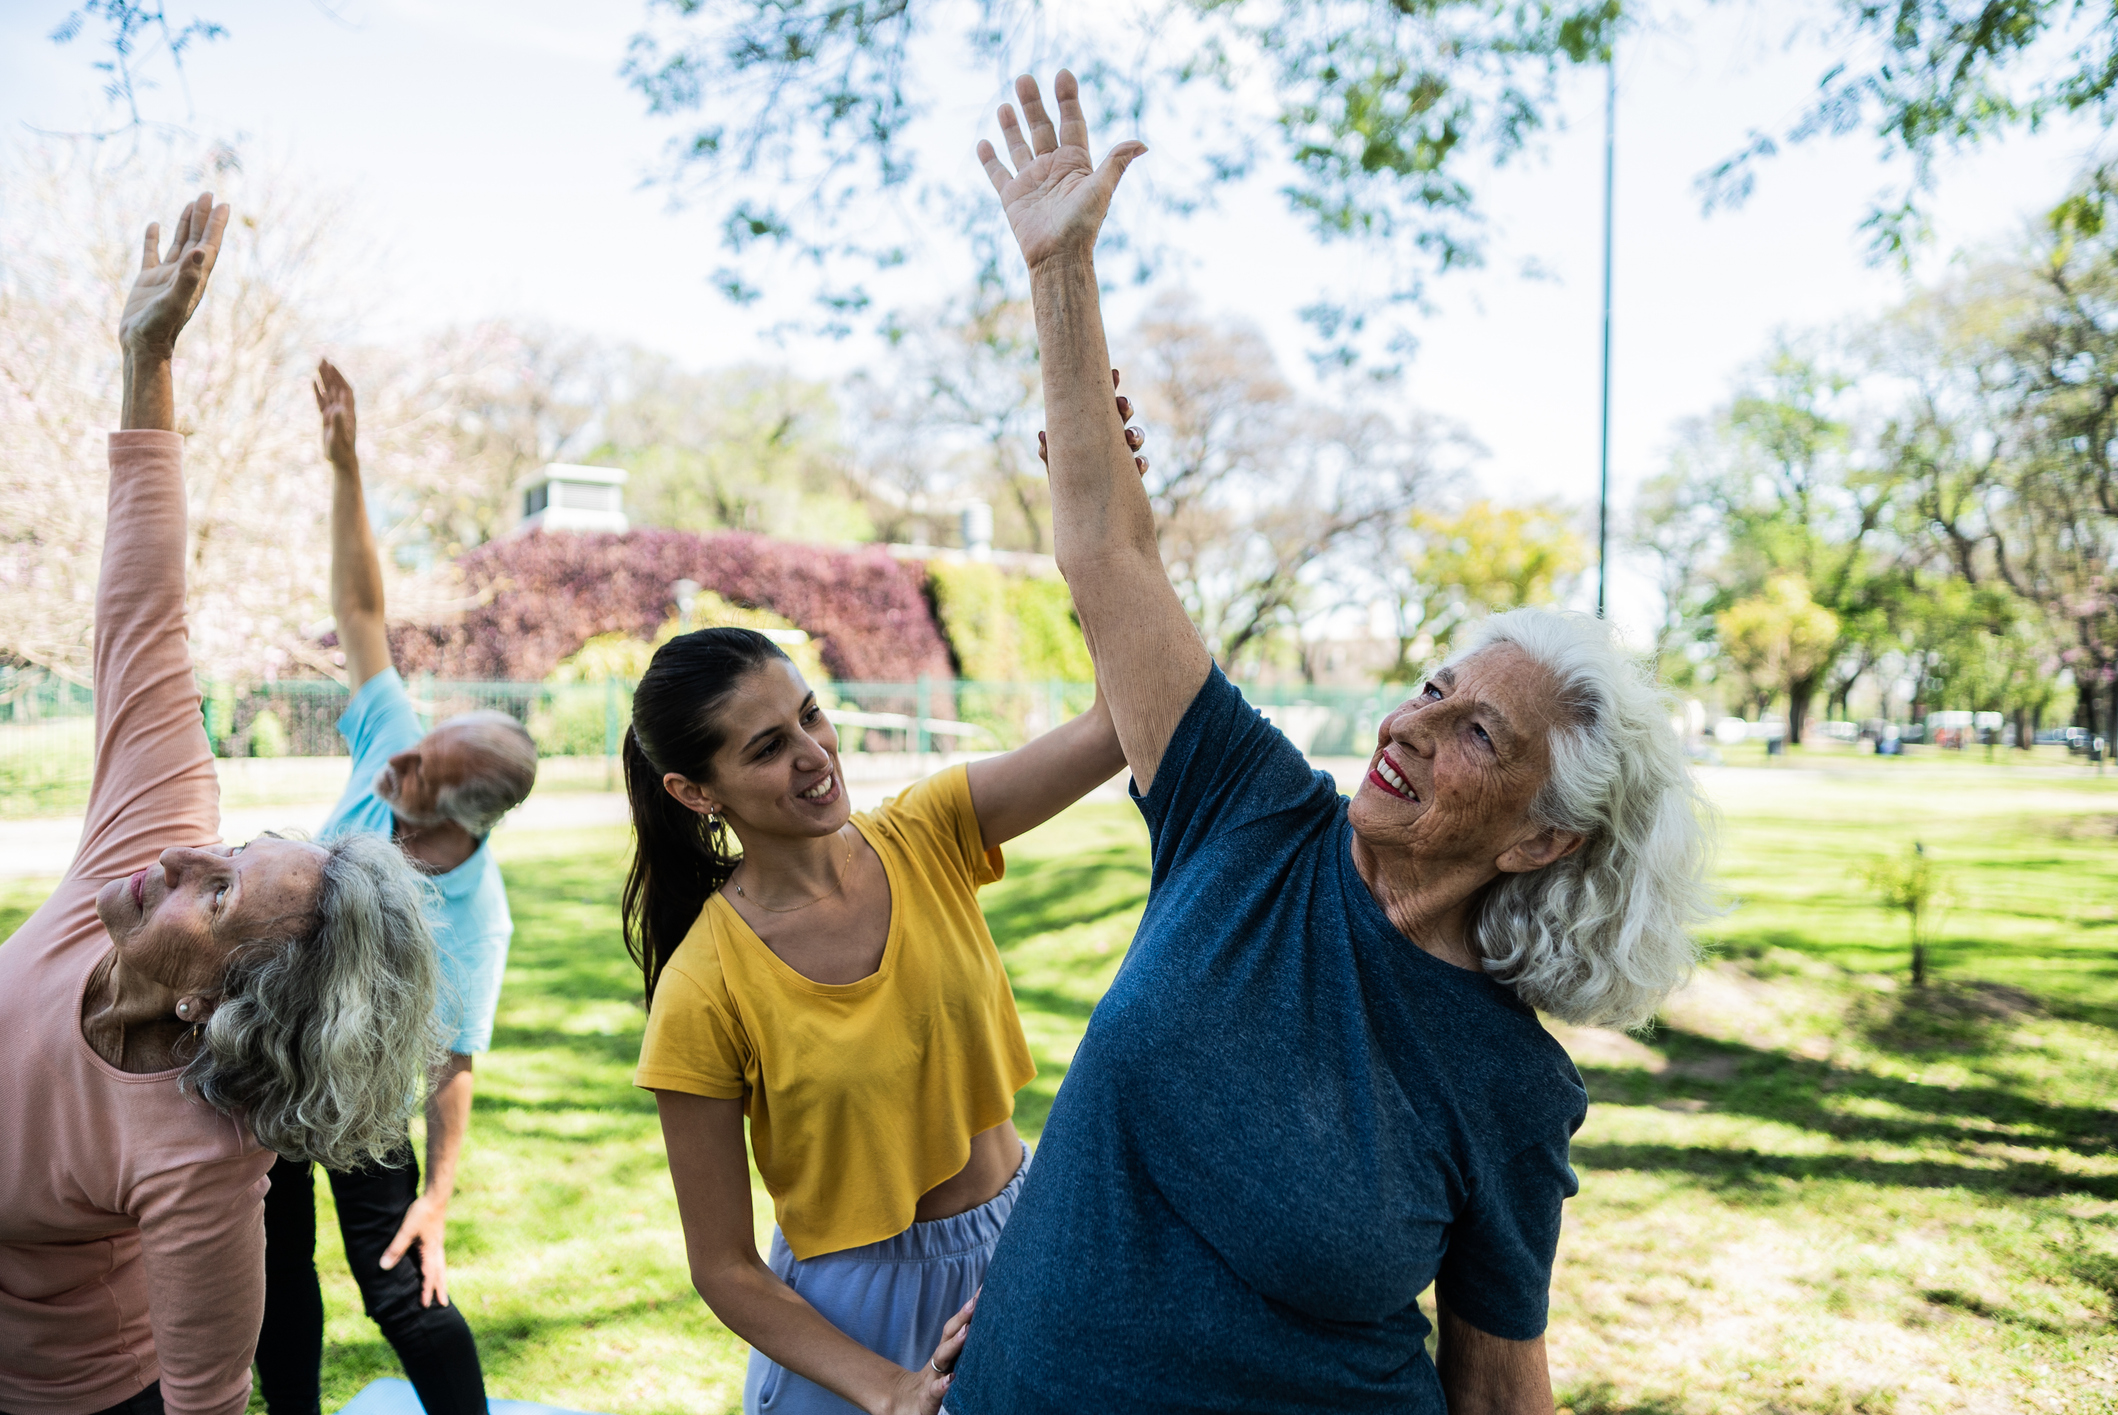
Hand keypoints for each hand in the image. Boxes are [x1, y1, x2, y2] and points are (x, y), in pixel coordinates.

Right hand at [119, 193, 228, 359]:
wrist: (142, 346)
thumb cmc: (159, 328)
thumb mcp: (174, 302)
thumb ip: (188, 278)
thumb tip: (201, 251)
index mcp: (195, 278)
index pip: (208, 246)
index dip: (216, 225)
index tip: (224, 204)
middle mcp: (184, 275)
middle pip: (197, 239)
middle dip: (203, 218)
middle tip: (208, 193)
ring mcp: (166, 278)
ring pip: (179, 244)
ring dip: (185, 224)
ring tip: (191, 203)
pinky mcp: (147, 282)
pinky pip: (152, 254)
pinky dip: (154, 238)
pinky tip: (155, 225)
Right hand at [313, 358, 358, 468]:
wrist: (341, 460)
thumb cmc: (342, 450)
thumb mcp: (339, 437)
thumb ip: (338, 423)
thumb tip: (337, 409)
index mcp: (347, 411)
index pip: (344, 389)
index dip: (339, 376)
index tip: (331, 364)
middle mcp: (342, 409)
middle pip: (336, 386)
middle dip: (330, 372)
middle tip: (323, 357)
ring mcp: (334, 413)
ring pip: (328, 391)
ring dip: (324, 378)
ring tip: (318, 364)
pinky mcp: (327, 418)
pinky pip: (322, 401)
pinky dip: (318, 391)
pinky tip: (313, 381)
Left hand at [379, 1192, 450, 1306]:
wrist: (436, 1196)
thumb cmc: (422, 1212)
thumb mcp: (406, 1231)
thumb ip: (396, 1248)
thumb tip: (384, 1266)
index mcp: (431, 1250)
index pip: (429, 1275)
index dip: (426, 1290)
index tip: (425, 1305)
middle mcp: (436, 1249)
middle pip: (440, 1273)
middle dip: (440, 1289)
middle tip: (443, 1303)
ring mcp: (437, 1243)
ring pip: (441, 1266)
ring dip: (441, 1279)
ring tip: (442, 1288)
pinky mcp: (435, 1238)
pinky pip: (438, 1258)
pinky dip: (438, 1268)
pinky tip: (433, 1266)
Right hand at [879, 1293, 975, 1414]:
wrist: (904, 1407)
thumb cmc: (934, 1386)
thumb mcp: (949, 1367)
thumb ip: (964, 1351)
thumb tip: (987, 1331)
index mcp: (947, 1353)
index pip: (958, 1326)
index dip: (970, 1308)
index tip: (985, 1289)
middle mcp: (940, 1362)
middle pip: (950, 1335)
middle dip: (963, 1317)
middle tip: (977, 1300)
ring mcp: (933, 1378)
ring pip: (942, 1358)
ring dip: (954, 1344)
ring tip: (967, 1330)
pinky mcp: (928, 1400)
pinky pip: (935, 1392)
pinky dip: (941, 1386)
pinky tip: (949, 1381)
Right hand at [977, 70, 1144, 271]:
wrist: (1058, 257)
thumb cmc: (1083, 225)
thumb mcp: (1101, 189)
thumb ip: (1116, 162)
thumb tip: (1142, 143)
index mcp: (1075, 162)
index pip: (1072, 122)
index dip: (1068, 99)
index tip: (1063, 74)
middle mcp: (1053, 168)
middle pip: (1041, 127)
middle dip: (1033, 103)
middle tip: (1024, 78)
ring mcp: (1032, 181)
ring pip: (1019, 145)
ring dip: (1011, 125)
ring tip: (1005, 104)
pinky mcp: (1012, 197)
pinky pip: (998, 174)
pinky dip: (990, 160)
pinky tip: (984, 143)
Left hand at [1041, 367, 1146, 475]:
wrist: (1078, 505)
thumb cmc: (1066, 478)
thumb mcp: (1056, 464)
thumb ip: (1049, 452)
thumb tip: (1042, 434)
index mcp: (1094, 425)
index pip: (1103, 401)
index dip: (1111, 386)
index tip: (1114, 373)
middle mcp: (1111, 435)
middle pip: (1123, 414)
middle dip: (1125, 406)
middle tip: (1121, 403)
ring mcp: (1124, 454)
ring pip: (1136, 436)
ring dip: (1135, 433)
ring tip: (1129, 437)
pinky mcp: (1132, 475)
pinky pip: (1141, 466)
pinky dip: (1141, 463)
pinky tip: (1137, 463)